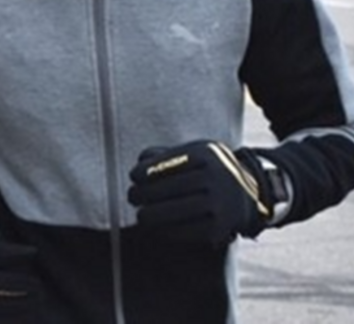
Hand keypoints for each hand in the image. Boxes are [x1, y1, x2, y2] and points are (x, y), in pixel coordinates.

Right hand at [0, 213, 43, 323]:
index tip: (39, 285)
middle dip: (24, 304)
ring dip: (15, 320)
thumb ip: (7, 252)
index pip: (3, 284)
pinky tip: (16, 321)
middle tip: (41, 300)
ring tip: (34, 316)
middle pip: (1, 306)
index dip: (23, 286)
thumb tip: (35, 252)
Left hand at [128, 140, 278, 245]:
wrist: (251, 193)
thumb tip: (140, 164)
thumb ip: (166, 154)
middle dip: (142, 194)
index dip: (145, 172)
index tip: (134, 177)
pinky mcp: (219, 228)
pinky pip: (183, 231)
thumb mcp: (195, 151)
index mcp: (205, 154)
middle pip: (166, 189)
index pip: (166, 163)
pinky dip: (165, 231)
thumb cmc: (209, 169)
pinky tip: (157, 228)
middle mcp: (214, 177)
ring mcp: (218, 203)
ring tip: (141, 215)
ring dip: (149, 215)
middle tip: (132, 197)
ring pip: (172, 212)